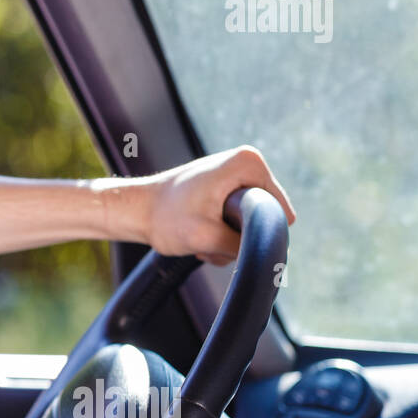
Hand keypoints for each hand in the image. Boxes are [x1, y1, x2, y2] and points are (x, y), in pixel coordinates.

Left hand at [137, 145, 295, 264]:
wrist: (136, 211)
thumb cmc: (164, 218)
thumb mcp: (206, 237)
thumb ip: (242, 245)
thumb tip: (269, 254)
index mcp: (249, 163)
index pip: (281, 212)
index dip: (257, 232)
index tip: (224, 232)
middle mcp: (247, 163)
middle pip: (265, 218)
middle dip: (239, 236)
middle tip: (209, 235)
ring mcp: (236, 176)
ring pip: (251, 224)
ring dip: (227, 239)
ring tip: (200, 234)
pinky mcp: (227, 189)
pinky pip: (238, 221)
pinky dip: (220, 234)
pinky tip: (199, 233)